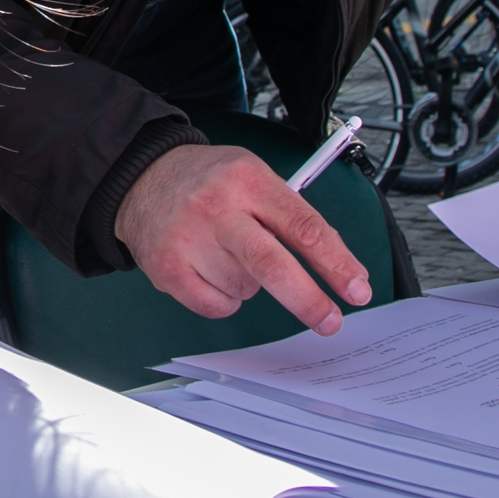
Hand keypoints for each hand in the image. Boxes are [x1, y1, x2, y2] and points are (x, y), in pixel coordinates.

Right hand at [112, 142, 370, 334]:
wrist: (141, 178)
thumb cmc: (209, 182)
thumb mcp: (252, 175)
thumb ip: (290, 214)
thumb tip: (337, 267)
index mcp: (248, 180)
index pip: (302, 226)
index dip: (336, 263)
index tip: (357, 288)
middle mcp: (217, 208)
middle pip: (272, 266)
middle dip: (308, 300)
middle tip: (330, 322)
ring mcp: (188, 239)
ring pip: (245, 289)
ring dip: (251, 285)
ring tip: (229, 254)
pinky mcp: (167, 269)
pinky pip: (217, 306)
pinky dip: (224, 298)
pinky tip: (210, 269)